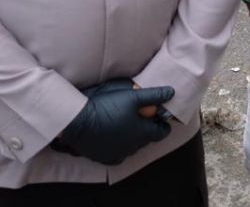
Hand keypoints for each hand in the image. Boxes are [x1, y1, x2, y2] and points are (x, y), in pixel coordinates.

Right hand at [54, 78, 173, 164]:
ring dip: (133, 137)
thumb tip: (171, 92)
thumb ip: (153, 95)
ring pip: (133, 146)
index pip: (162, 132)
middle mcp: (134, 147)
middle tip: (141, 115)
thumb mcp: (131, 97)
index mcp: (143, 133)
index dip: (163, 124)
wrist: (78, 122)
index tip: (159, 116)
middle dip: (147, 128)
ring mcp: (120, 154)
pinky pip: (119, 152)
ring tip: (126, 123)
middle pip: (147, 139)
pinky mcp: (107, 158)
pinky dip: (119, 144)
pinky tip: (113, 134)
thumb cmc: (106, 108)